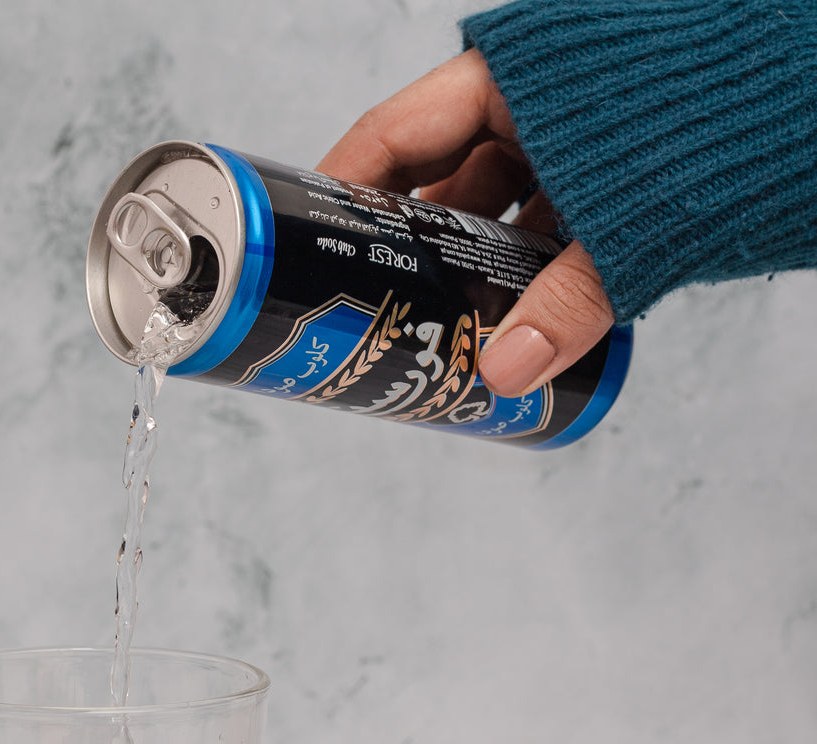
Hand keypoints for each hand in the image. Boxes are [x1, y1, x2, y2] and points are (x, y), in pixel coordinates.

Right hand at [317, 50, 614, 397]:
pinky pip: (540, 227)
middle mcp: (529, 108)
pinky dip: (523, 272)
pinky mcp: (603, 173)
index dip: (339, 191)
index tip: (301, 243)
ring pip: (490, 213)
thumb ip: (568, 301)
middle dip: (403, 252)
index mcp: (511, 82)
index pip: (394, 135)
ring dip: (466, 274)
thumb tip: (506, 375)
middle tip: (366, 310)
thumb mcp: (630, 216)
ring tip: (435, 332)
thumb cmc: (727, 118)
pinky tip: (507, 319)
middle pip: (434, 183)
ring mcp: (565, 141)